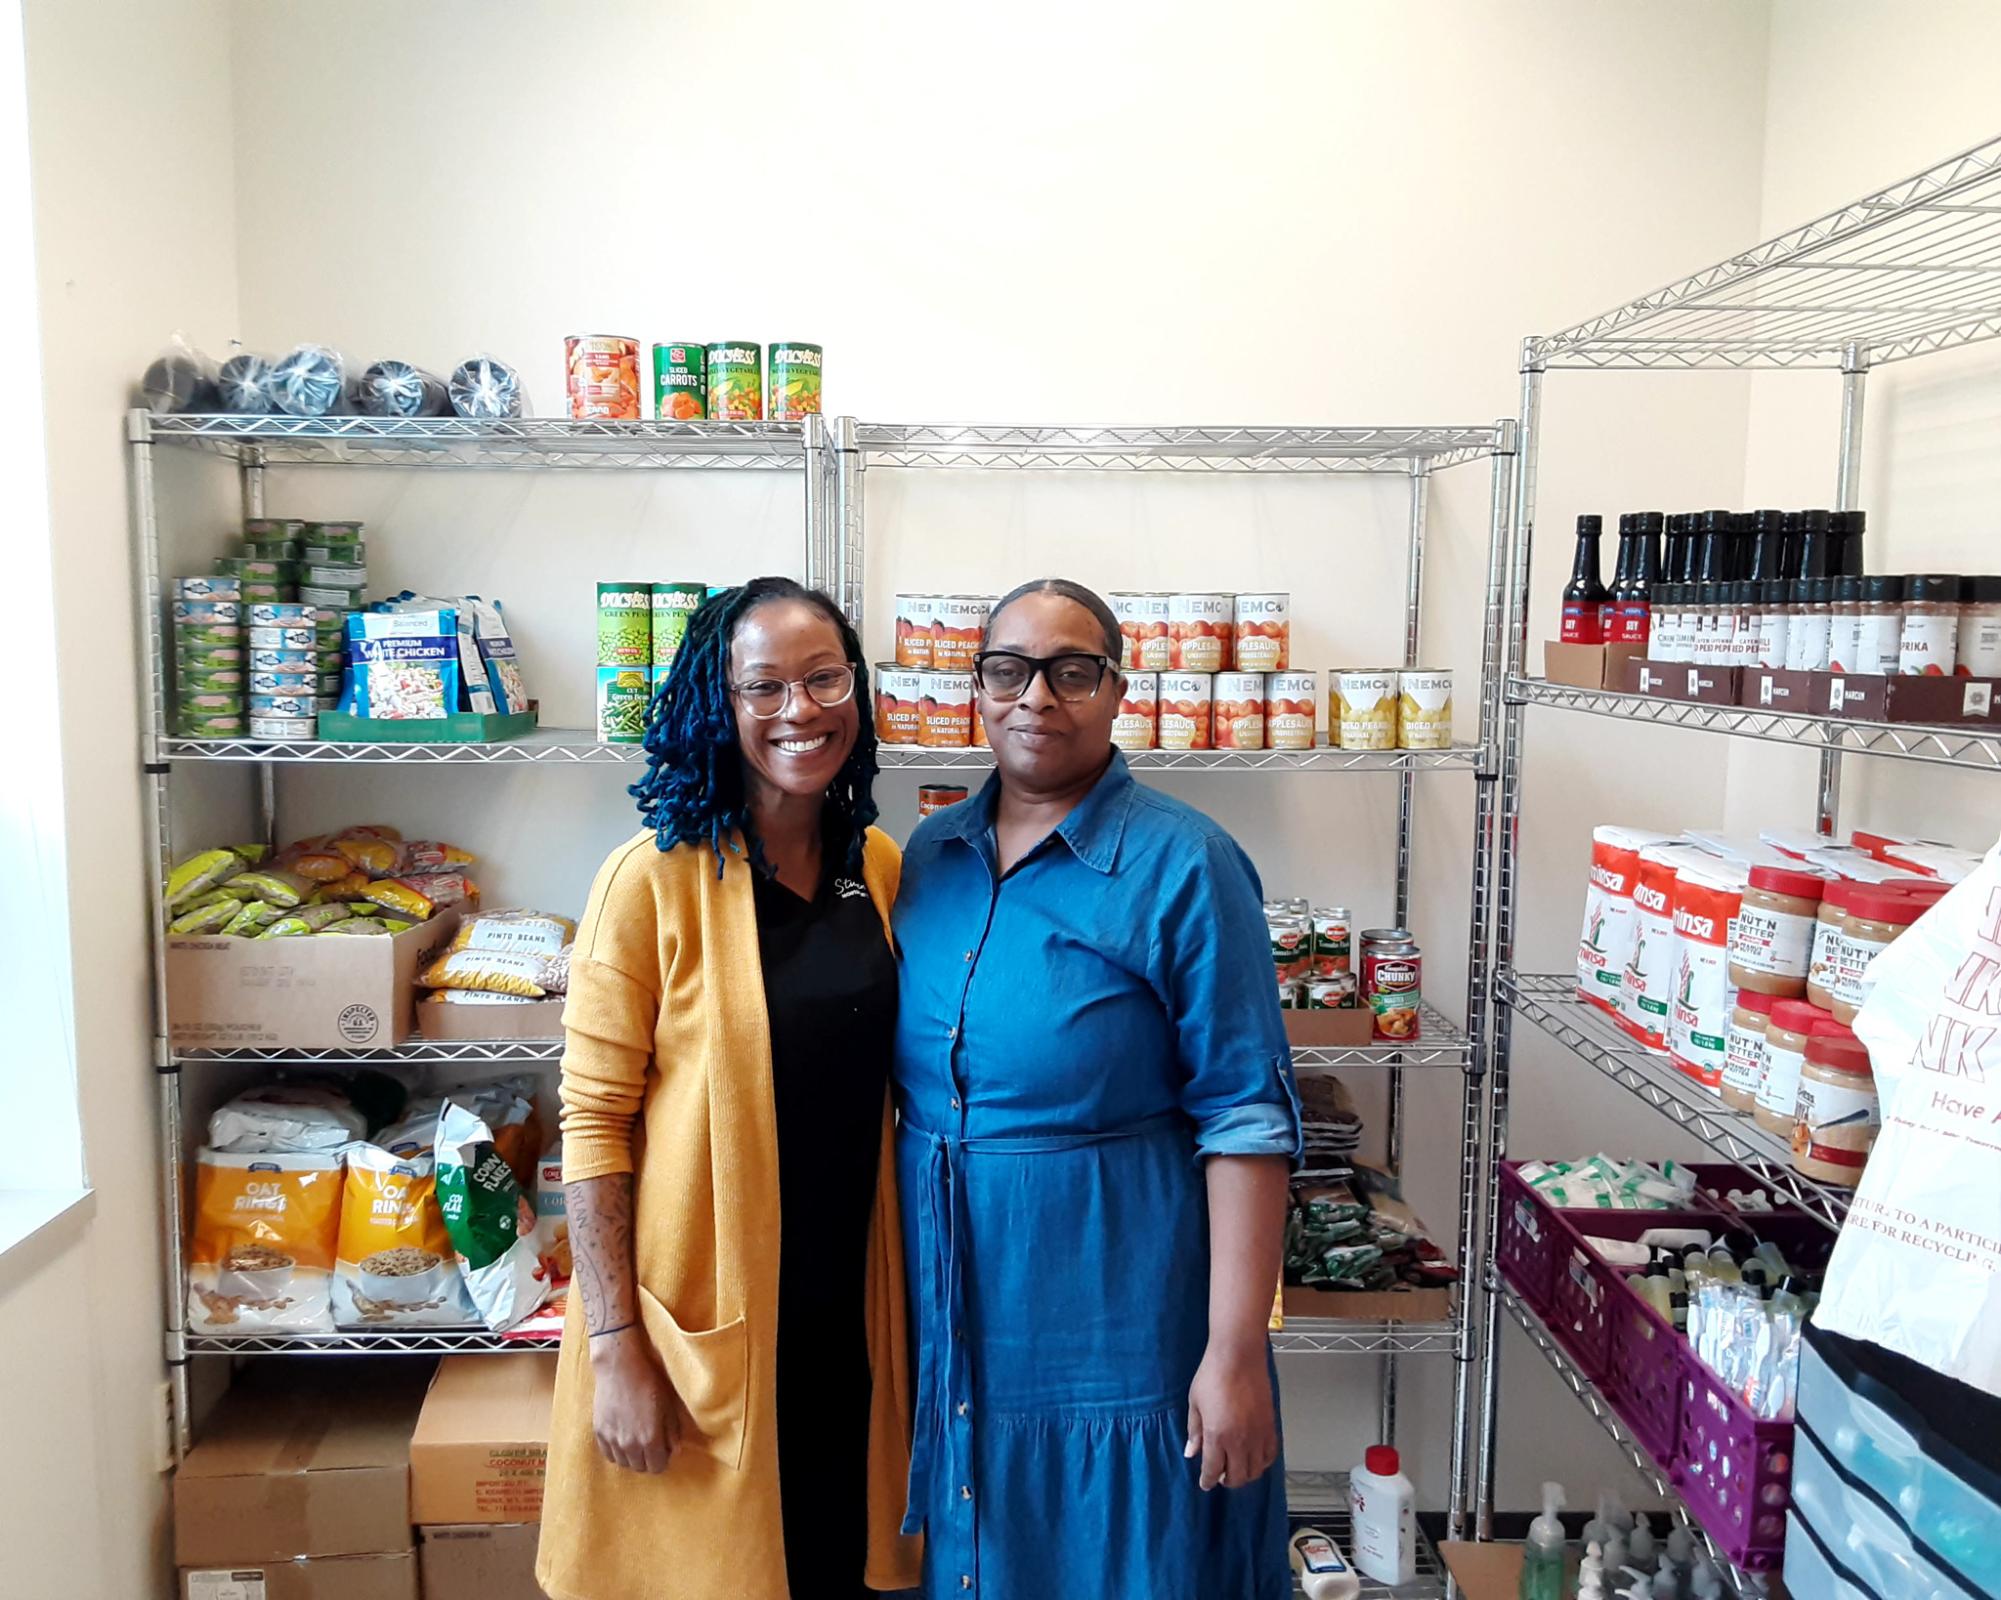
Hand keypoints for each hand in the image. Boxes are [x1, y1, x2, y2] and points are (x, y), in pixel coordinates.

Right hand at [590, 1329, 681, 1472]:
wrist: (619, 1368)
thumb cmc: (648, 1383)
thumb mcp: (668, 1406)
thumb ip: (672, 1432)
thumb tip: (674, 1451)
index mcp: (650, 1439)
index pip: (657, 1467)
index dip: (662, 1460)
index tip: (662, 1451)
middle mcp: (630, 1444)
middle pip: (640, 1467)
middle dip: (648, 1459)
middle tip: (650, 1444)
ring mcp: (612, 1440)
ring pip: (624, 1463)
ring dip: (632, 1456)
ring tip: (636, 1440)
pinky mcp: (599, 1433)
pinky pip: (609, 1454)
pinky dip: (617, 1451)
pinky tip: (622, 1438)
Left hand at [1184, 1339, 1277, 1491]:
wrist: (1239, 1356)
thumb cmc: (1212, 1375)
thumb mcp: (1195, 1403)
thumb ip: (1194, 1431)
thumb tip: (1191, 1452)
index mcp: (1217, 1436)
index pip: (1213, 1470)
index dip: (1208, 1481)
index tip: (1205, 1484)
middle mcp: (1240, 1441)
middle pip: (1237, 1476)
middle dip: (1226, 1481)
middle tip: (1220, 1476)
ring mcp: (1258, 1435)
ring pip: (1255, 1470)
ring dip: (1245, 1474)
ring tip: (1236, 1468)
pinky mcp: (1271, 1426)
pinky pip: (1270, 1455)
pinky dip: (1262, 1463)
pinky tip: (1254, 1458)